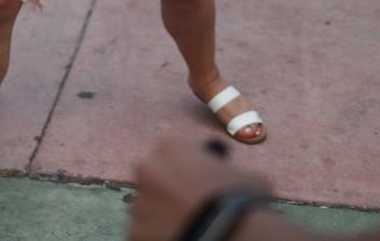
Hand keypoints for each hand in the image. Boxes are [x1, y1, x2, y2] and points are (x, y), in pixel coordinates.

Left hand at [128, 139, 269, 240]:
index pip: (171, 152)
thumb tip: (231, 177)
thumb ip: (226, 170)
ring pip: (147, 209)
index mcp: (171, 147)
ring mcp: (140, 202)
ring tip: (186, 227)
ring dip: (161, 217)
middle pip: (153, 179)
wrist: (232, 235)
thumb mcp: (244, 175)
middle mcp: (148, 169)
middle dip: (166, 191)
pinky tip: (179, 239)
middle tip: (187, 208)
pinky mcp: (135, 233)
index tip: (196, 182)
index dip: (185, 168)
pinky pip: (144, 235)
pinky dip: (157, 238)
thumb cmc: (241, 200)